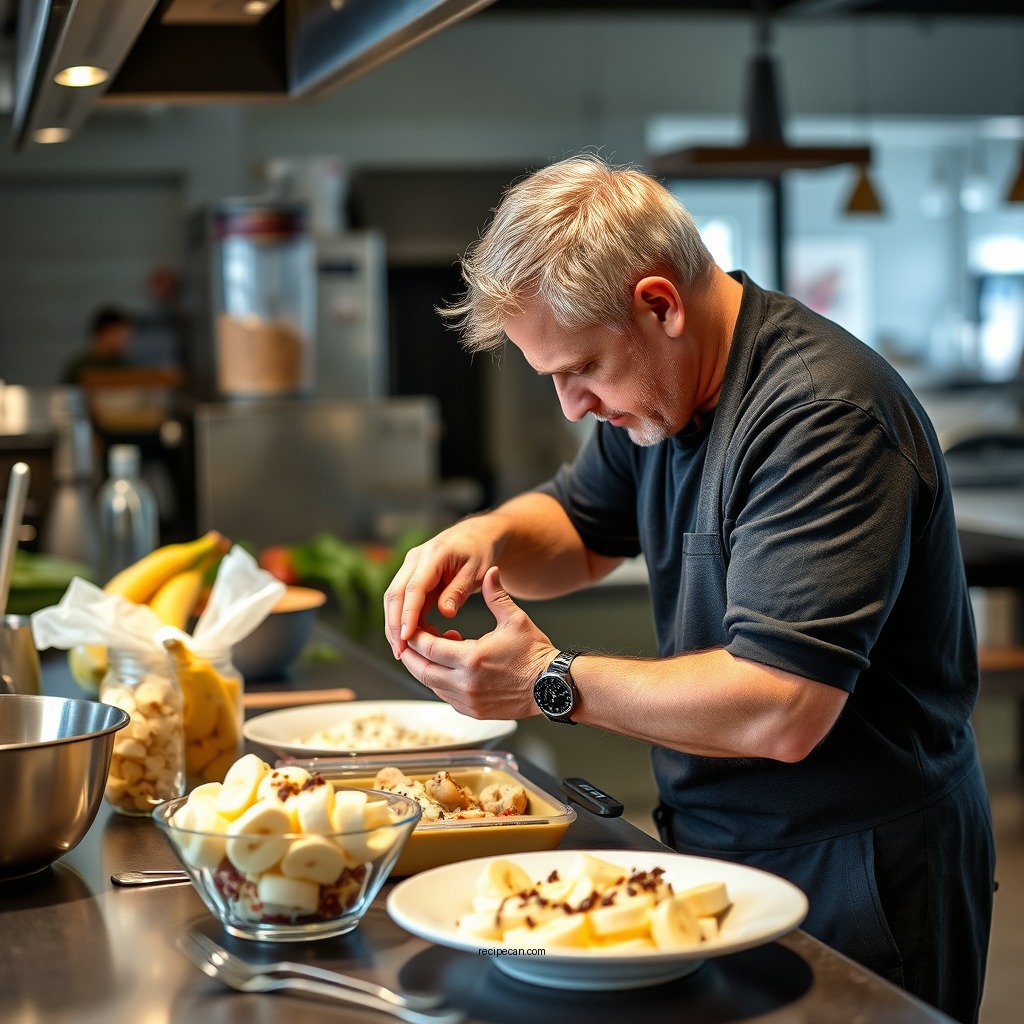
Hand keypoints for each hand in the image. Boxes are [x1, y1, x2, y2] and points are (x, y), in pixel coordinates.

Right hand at [383, 516, 501, 657]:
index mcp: (433, 554)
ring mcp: (410, 566)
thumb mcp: (477, 571)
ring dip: (394, 625)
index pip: (414, 588)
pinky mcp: (411, 576)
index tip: (406, 637)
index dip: (408, 614)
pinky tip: (409, 639)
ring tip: (401, 651)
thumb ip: (460, 590)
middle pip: (395, 594)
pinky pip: (402, 600)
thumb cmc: (479, 553)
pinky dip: (403, 620)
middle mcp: (415, 558)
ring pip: (393, 599)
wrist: (475, 536)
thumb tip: (446, 613)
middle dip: (394, 625)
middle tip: (399, 652)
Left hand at [399, 567, 556, 720]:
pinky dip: (439, 681)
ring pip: (431, 684)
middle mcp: (465, 683)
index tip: (412, 625)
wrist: (551, 687)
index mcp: (471, 659)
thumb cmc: (535, 653)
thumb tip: (491, 571)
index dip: (415, 636)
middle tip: (409, 639)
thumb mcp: (515, 620)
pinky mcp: (473, 711)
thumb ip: (496, 596)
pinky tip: (448, 665)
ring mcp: (468, 701)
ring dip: (425, 667)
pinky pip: (445, 696)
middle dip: (411, 654)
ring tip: (434, 648)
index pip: (428, 648)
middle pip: (422, 670)